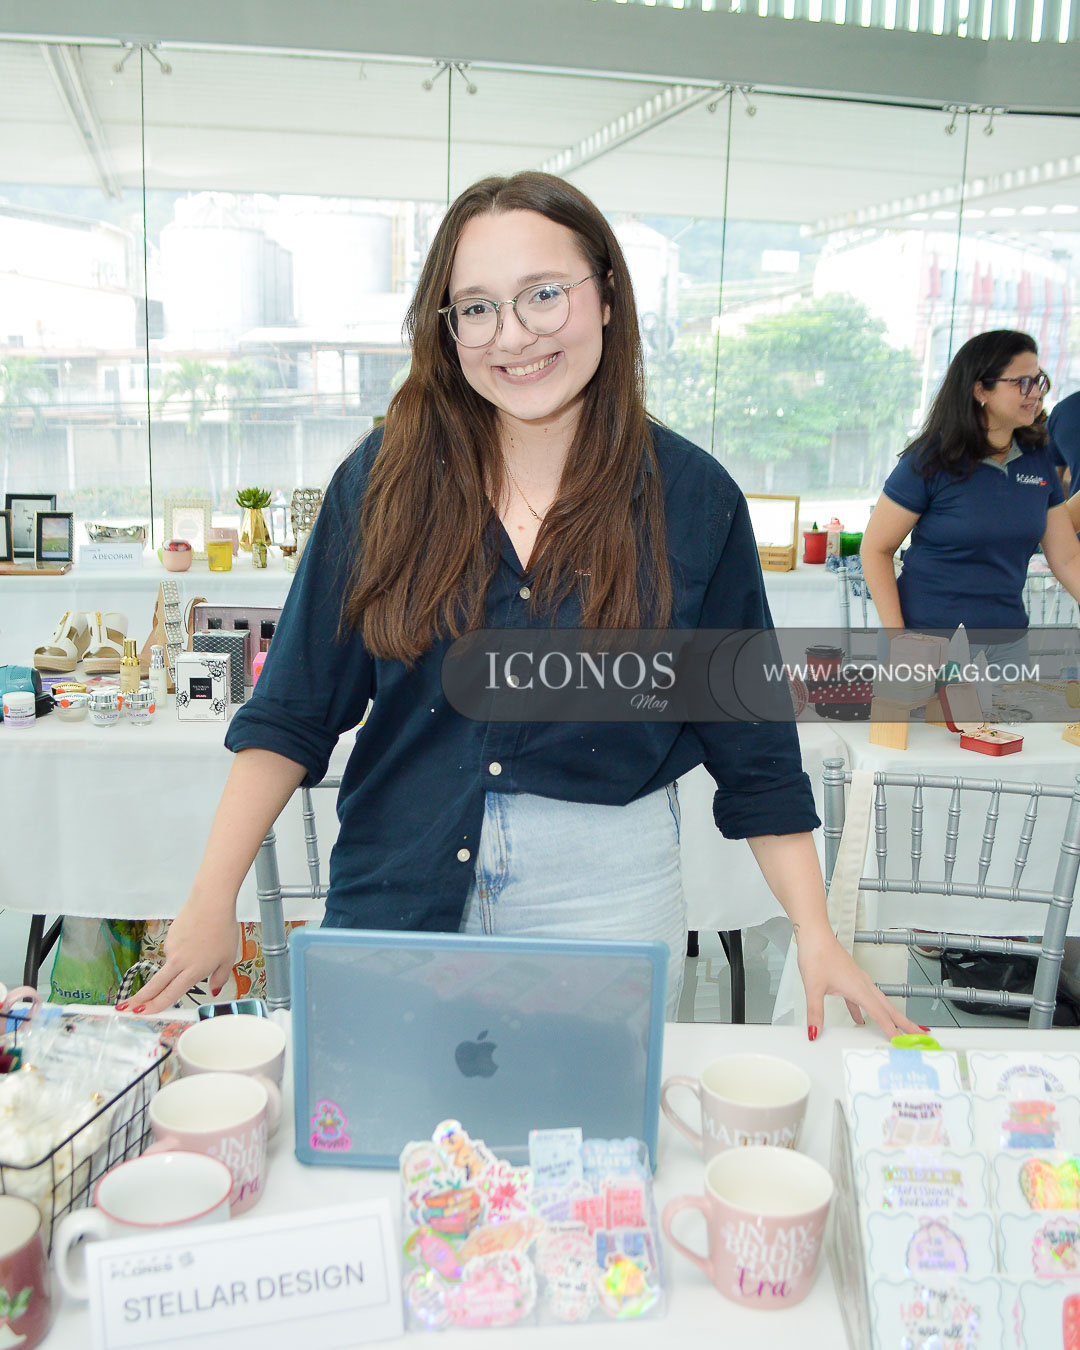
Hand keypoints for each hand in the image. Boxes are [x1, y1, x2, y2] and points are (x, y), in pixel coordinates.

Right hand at [123, 897, 239, 1013]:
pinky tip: (196, 937)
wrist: (210, 903)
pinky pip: (174, 949)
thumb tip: (214, 989)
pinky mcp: (169, 936)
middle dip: (139, 999)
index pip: (170, 994)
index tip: (143, 1013)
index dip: (155, 1006)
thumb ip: (220, 977)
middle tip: (126, 1008)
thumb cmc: (223, 930)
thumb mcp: (228, 958)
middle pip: (155, 985)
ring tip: (203, 946)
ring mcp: (171, 949)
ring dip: (178, 964)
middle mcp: (178, 963)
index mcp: (192, 972)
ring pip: (170, 965)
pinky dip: (182, 948)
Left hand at [795, 924, 922, 1040]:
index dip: (891, 1029)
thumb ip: (815, 1012)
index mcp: (859, 988)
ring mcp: (858, 980)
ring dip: (890, 1017)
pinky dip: (866, 1011)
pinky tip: (860, 1020)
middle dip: (906, 1023)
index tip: (902, 1042)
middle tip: (921, 1035)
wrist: (815, 935)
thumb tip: (815, 1031)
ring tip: (899, 1029)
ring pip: (880, 1003)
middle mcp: (863, 984)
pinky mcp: (851, 978)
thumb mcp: (813, 987)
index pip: (880, 1014)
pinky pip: (863, 999)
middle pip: (889, 1008)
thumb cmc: (817, 954)